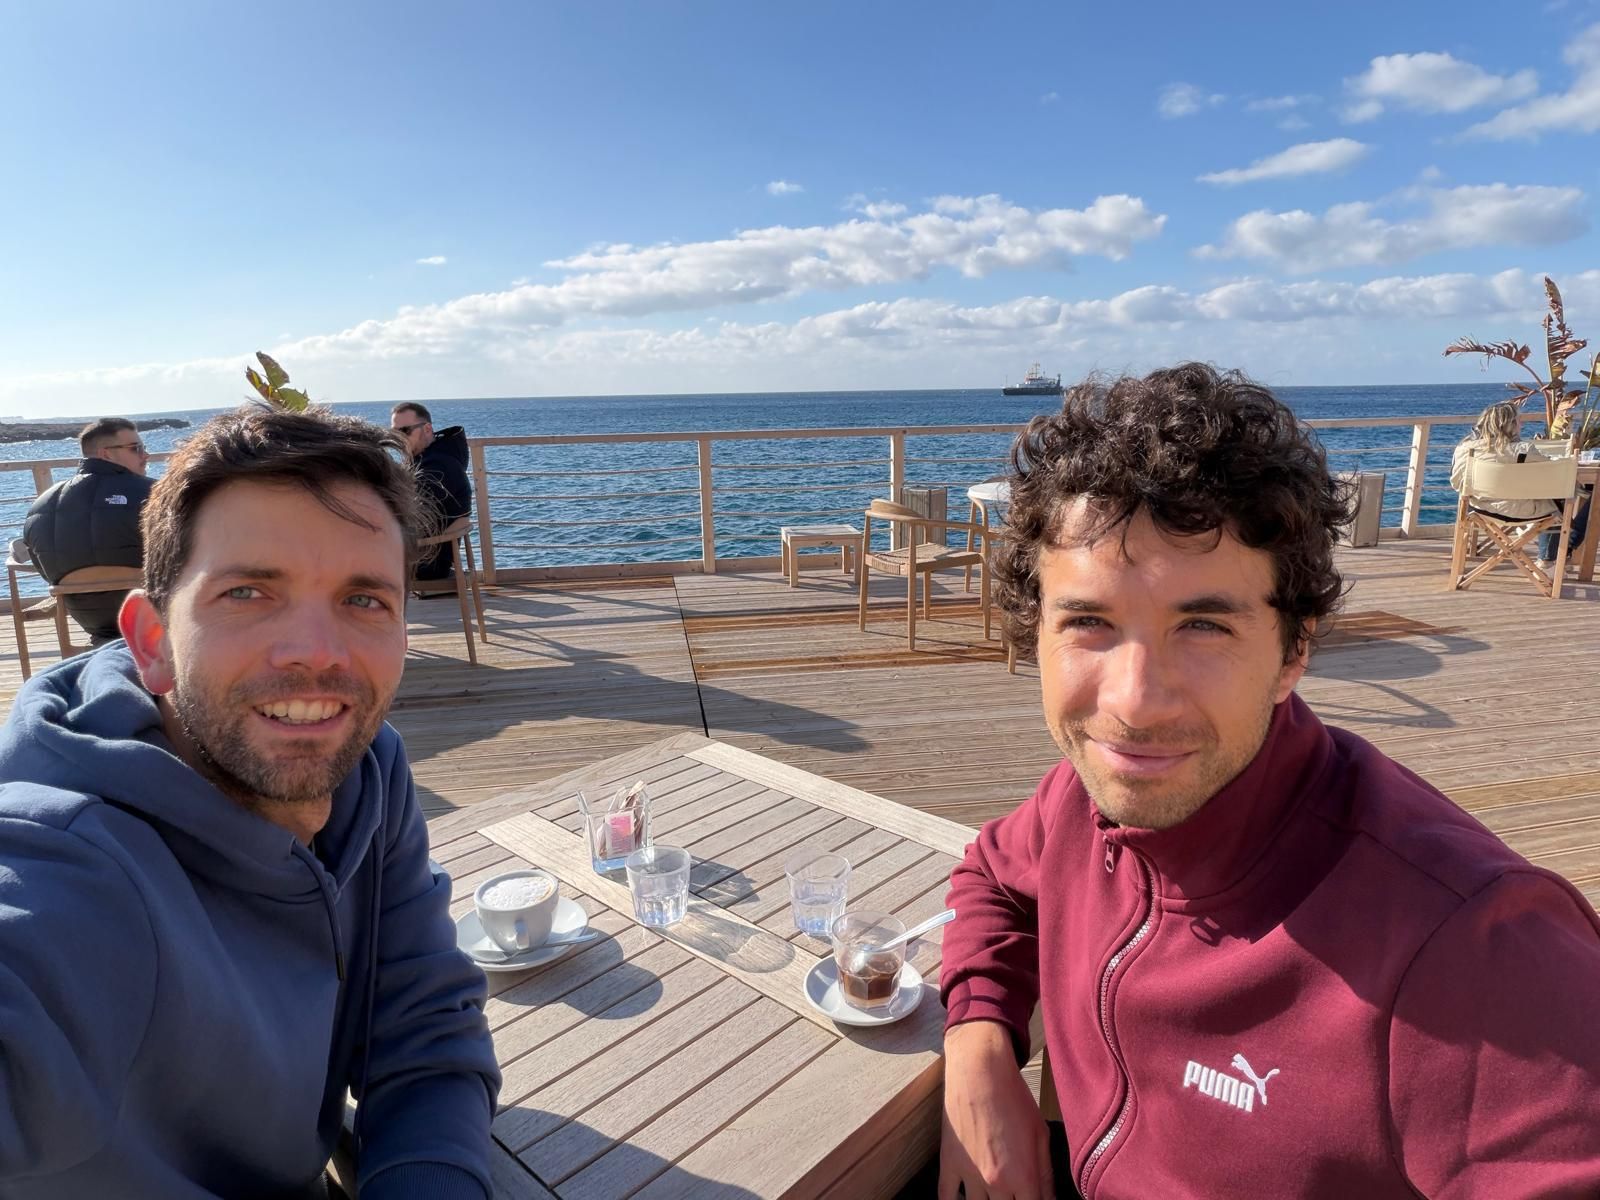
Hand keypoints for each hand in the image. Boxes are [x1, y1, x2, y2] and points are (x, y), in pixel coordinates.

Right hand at [939, 1020, 1053, 1199]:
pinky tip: (965, 1197)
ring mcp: (970, 1176)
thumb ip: (1046, 1174)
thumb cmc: (1014, 1098)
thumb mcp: (1041, 1134)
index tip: (1031, 1196)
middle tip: (1014, 1191)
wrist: (980, 1071)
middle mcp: (996, 1184)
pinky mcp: (948, 1164)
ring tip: (993, 1191)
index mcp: (1024, 1178)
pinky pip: (947, 1197)